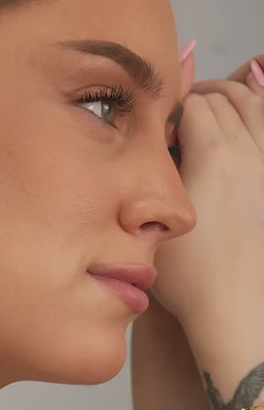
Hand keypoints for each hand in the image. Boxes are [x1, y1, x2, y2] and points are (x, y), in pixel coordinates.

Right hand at [148, 52, 263, 366]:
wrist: (236, 313)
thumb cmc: (192, 277)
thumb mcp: (155, 220)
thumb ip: (157, 172)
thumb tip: (161, 140)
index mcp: (216, 159)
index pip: (195, 104)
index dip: (173, 107)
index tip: (161, 123)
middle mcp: (249, 158)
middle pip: (228, 100)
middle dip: (203, 95)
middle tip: (183, 107)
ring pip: (258, 109)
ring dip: (236, 98)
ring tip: (216, 103)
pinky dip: (259, 119)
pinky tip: (247, 126)